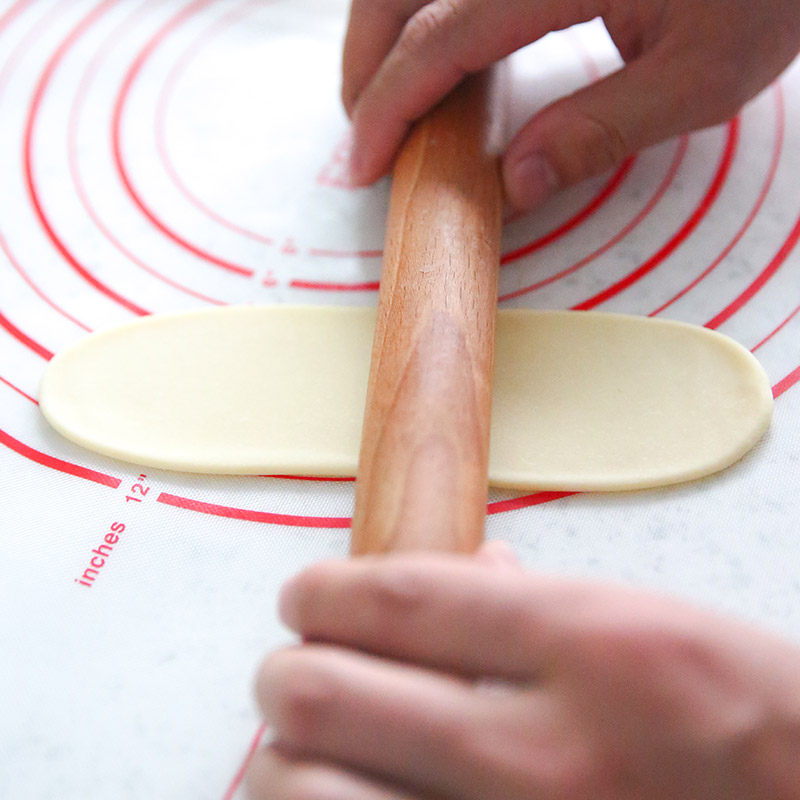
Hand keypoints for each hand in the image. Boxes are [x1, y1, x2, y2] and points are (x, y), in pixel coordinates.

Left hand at [246, 546, 799, 798]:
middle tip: (291, 671)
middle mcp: (547, 757)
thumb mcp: (649, 628)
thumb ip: (536, 598)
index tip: (302, 596)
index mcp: (592, 649)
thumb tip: (465, 568)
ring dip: (286, 766)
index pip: (401, 599)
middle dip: (286, 677)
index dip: (325, 592)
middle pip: (329, 697)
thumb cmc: (743, 720)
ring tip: (308, 749)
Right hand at [343, 0, 799, 211]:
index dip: (391, 104)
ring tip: (390, 95)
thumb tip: (517, 184)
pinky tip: (434, 45)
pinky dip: (422, 9)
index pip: (441, 39)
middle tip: (367, 134)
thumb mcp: (700, 77)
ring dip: (383, 29)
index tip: (366, 162)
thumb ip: (600, 130)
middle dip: (366, 64)